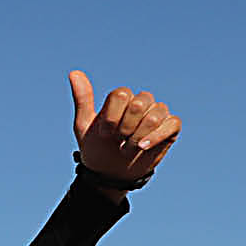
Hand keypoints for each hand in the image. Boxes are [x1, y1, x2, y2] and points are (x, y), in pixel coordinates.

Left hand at [70, 71, 180, 185]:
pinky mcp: (171, 127)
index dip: (111, 117)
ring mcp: (157, 113)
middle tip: (118, 140)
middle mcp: (141, 102)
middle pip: (139, 103)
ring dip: (137, 137)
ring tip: (128, 148)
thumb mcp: (84, 125)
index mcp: (121, 99)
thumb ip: (83, 99)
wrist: (110, 172)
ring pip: (155, 115)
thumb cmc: (96, 147)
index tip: (105, 133)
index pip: (121, 94)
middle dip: (125, 127)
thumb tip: (73, 72)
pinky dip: (155, 137)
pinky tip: (142, 148)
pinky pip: (172, 123)